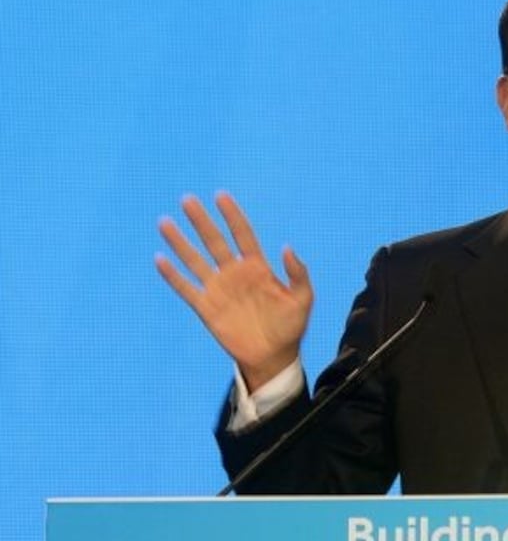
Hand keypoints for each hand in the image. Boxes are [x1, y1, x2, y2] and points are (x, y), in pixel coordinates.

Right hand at [156, 192, 313, 390]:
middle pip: (214, 241)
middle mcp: (235, 273)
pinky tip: (160, 259)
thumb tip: (287, 247)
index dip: (232, 215)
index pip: (243, 234)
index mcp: (258, 267)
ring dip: (180, 242)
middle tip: (187, 199)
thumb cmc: (290, 326)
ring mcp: (218, 289)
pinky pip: (186, 288)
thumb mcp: (303, 299)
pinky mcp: (206, 308)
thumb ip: (298, 273)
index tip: (221, 196)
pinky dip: (172, 275)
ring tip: (164, 222)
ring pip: (195, 260)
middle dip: (201, 221)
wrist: (273, 356)